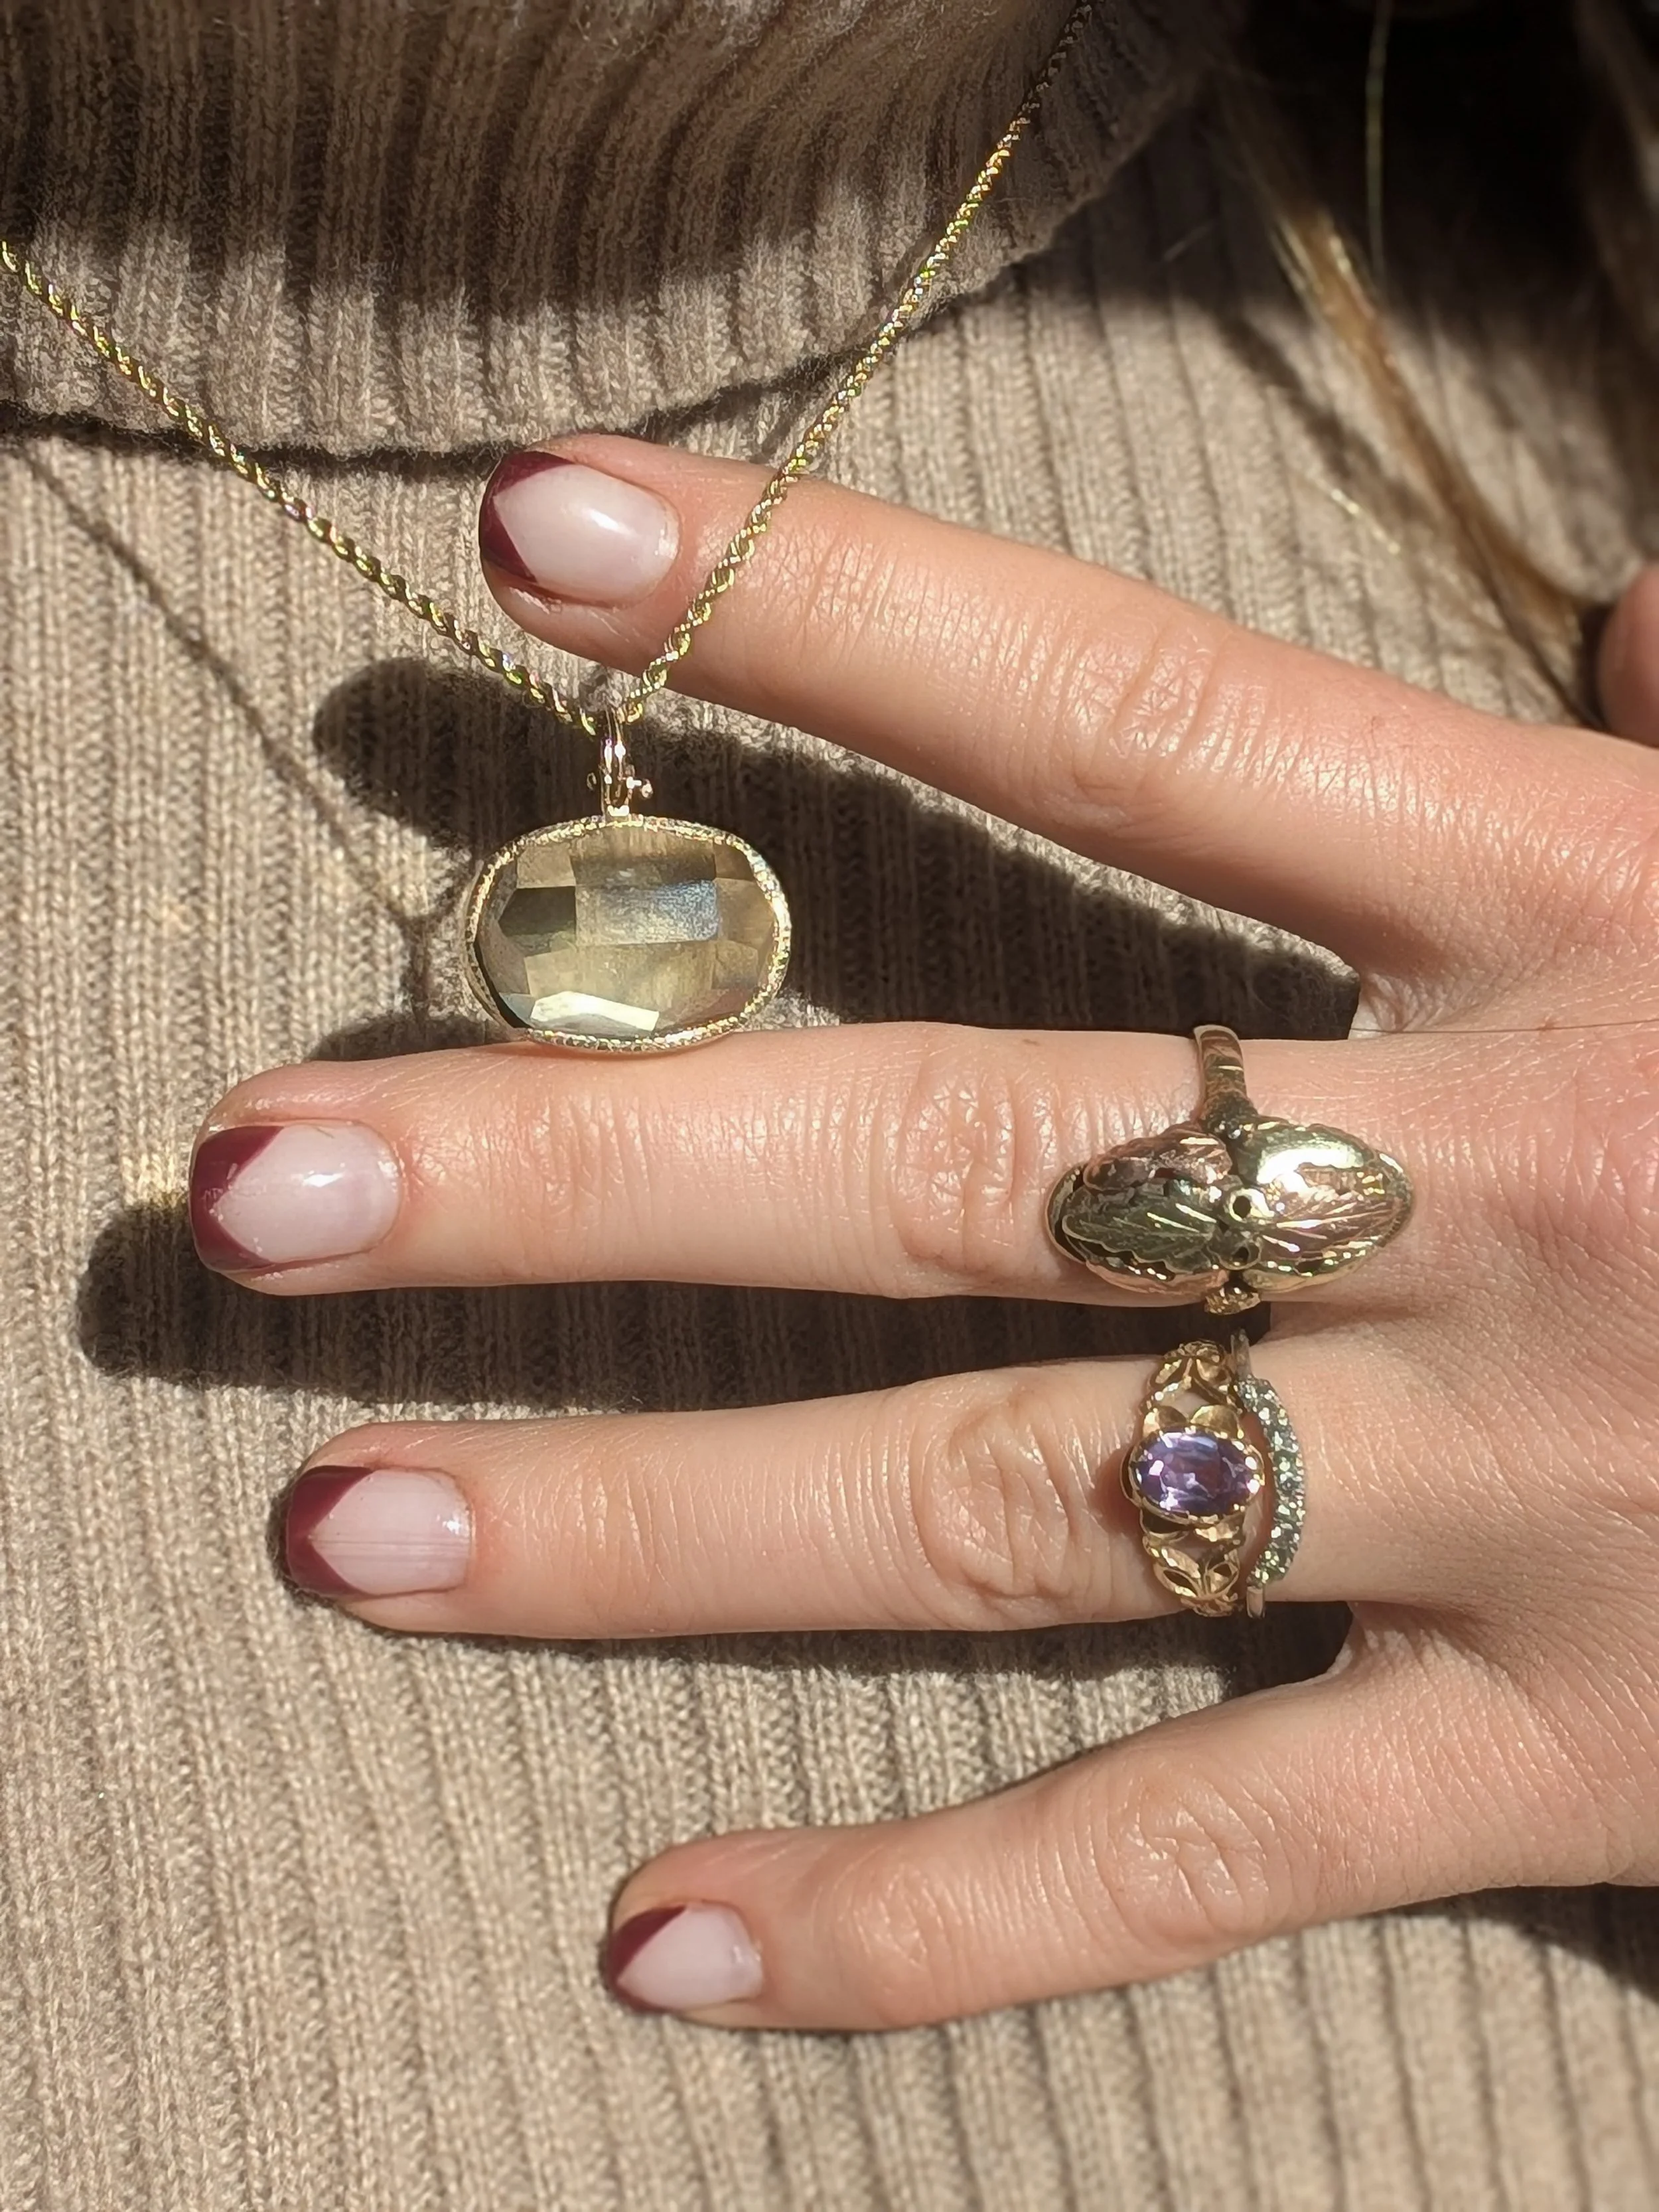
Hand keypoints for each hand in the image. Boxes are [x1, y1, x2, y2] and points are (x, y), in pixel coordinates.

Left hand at [188, 436, 1658, 2028]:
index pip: (1124, 721)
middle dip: (588, 1169)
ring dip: (646, 1532)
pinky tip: (661, 1949)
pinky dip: (930, 1927)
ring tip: (338, 1523)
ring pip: (996, 1524)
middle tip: (254, 1186)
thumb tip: (1594, 641)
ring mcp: (1531, 1512)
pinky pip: (1198, 1862)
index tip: (537, 545)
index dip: (824, 611)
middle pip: (954, 1161)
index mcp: (1594, 910)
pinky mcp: (1584, 1765)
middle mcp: (1512, 1208)